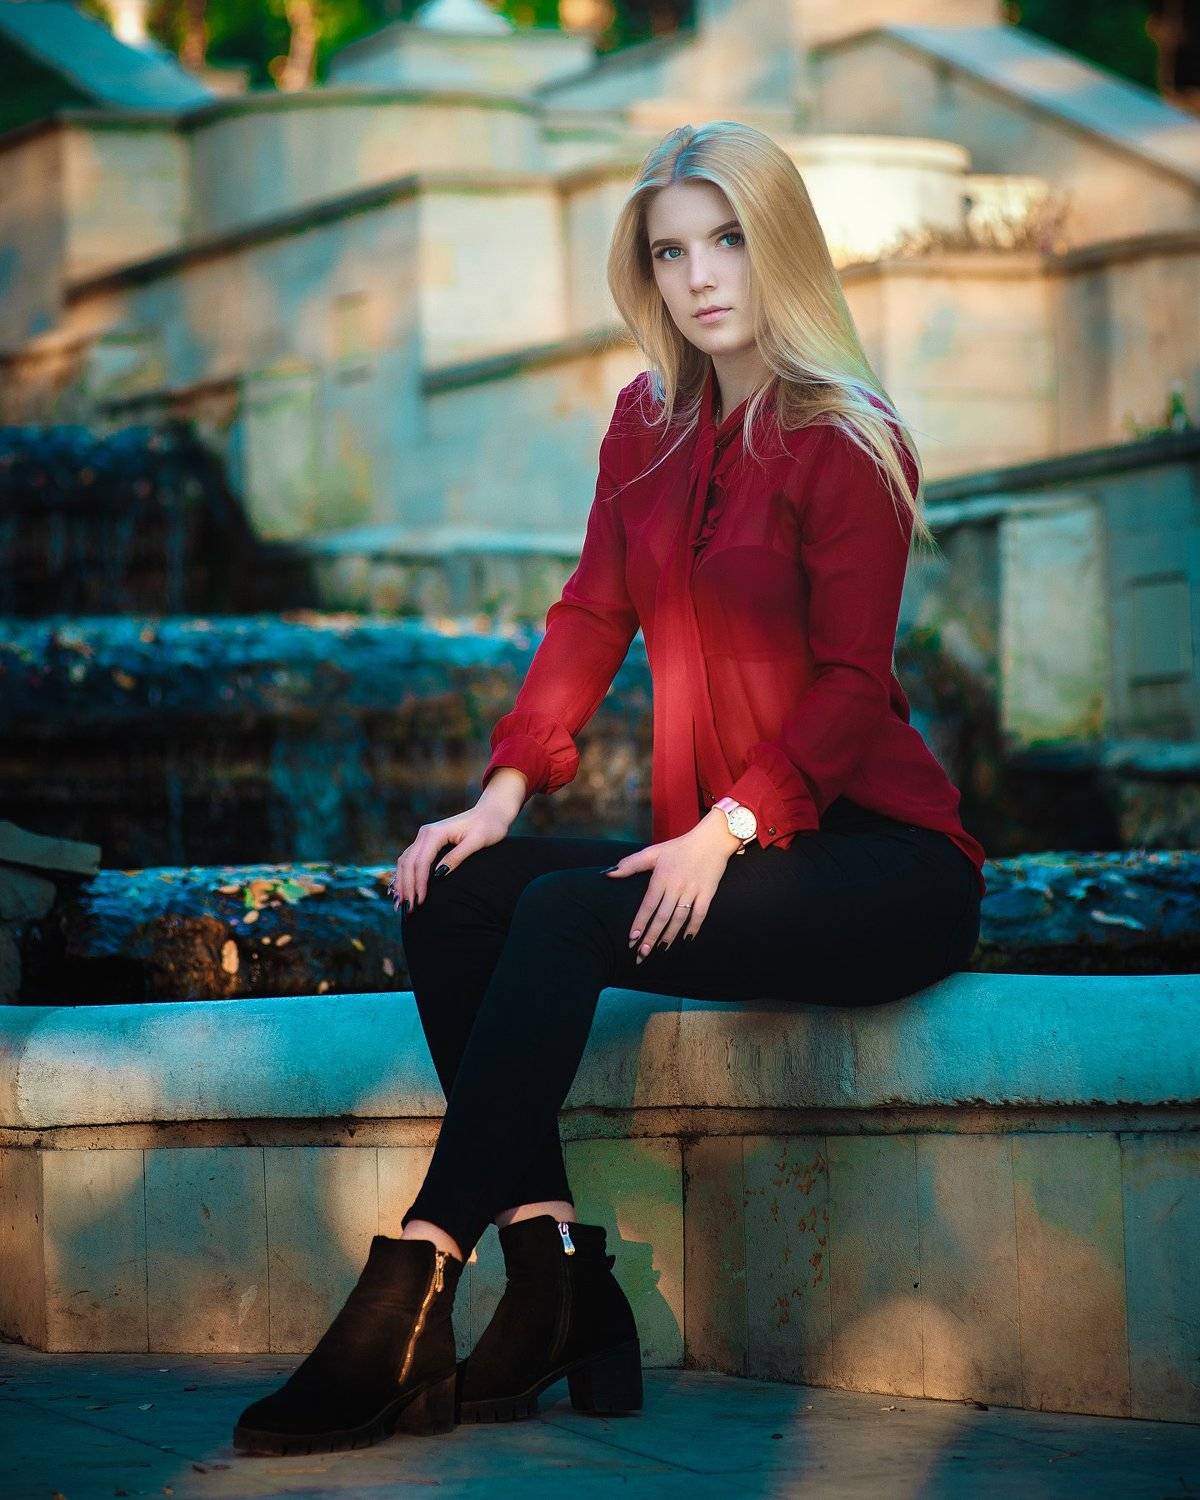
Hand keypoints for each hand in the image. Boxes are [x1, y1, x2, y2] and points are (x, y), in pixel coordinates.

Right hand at [390, 803, 512, 912]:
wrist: (490, 812)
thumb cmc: (488, 826)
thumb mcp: (477, 842)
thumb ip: (457, 856)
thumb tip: (439, 874)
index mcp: (435, 833)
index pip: (421, 862)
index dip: (419, 883)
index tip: (420, 901)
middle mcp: (425, 833)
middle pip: (408, 863)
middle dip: (406, 887)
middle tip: (408, 908)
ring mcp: (424, 836)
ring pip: (405, 861)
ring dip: (402, 882)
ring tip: (401, 903)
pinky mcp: (427, 841)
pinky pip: (410, 859)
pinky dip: (404, 874)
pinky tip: (402, 888)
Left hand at [605, 811, 741, 962]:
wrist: (711, 840)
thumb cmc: (679, 848)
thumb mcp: (653, 852)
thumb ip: (631, 864)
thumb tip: (609, 874)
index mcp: (661, 877)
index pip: (648, 905)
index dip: (640, 922)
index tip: (632, 939)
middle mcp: (676, 886)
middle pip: (662, 916)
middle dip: (651, 936)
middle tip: (642, 954)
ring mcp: (692, 890)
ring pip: (679, 917)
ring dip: (669, 935)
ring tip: (659, 950)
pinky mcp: (707, 893)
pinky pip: (700, 913)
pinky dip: (693, 927)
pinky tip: (686, 939)